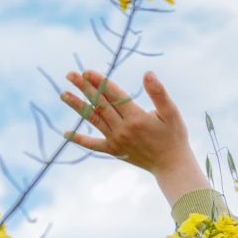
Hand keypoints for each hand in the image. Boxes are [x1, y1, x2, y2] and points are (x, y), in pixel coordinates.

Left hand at [61, 70, 209, 204]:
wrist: (172, 165)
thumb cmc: (174, 136)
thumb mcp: (171, 112)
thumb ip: (158, 93)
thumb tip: (148, 73)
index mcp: (136, 117)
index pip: (113, 95)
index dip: (100, 82)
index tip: (86, 72)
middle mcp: (123, 129)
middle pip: (100, 104)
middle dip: (85, 88)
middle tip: (70, 75)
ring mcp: (116, 140)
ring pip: (93, 120)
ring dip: (78, 106)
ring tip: (63, 94)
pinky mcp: (114, 150)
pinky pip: (93, 145)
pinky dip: (80, 139)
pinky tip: (66, 134)